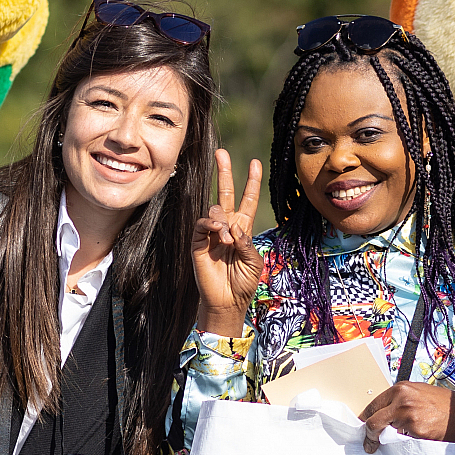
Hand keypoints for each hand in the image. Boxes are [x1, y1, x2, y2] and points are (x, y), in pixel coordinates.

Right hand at [192, 150, 264, 336]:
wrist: (228, 301)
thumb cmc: (244, 282)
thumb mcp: (254, 260)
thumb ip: (246, 240)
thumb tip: (233, 225)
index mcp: (243, 228)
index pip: (248, 200)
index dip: (252, 182)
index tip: (256, 163)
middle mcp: (227, 226)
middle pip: (226, 193)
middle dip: (224, 172)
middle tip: (221, 153)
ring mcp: (211, 233)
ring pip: (215, 209)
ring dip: (224, 220)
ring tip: (228, 239)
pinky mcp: (199, 242)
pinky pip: (202, 223)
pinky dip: (211, 224)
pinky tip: (218, 231)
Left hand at [360, 383, 454, 452]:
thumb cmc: (449, 407)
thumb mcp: (422, 395)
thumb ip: (403, 401)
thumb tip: (385, 413)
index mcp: (402, 388)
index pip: (373, 404)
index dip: (366, 418)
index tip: (364, 427)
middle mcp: (402, 399)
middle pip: (372, 419)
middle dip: (368, 433)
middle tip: (369, 443)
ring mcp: (408, 415)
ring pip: (380, 431)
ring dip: (380, 440)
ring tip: (383, 446)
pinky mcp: (415, 431)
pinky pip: (397, 442)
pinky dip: (398, 445)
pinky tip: (406, 446)